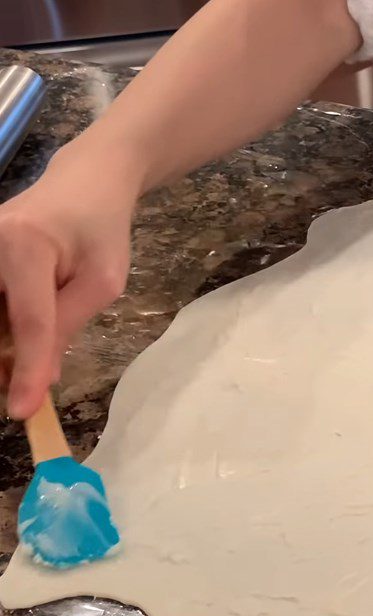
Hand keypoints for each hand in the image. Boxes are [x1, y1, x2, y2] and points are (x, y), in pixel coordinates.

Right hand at [0, 142, 138, 419]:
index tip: (22, 413)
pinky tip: (17, 348)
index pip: (30, 322)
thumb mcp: (101, 282)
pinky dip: (2, 331)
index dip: (28, 371)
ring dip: (4, 348)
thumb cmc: (101, 230)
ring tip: (22, 371)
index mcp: (24, 245)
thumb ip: (67, 326)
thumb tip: (41, 377)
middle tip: (21, 393)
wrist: (82, 183)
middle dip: (5, 361)